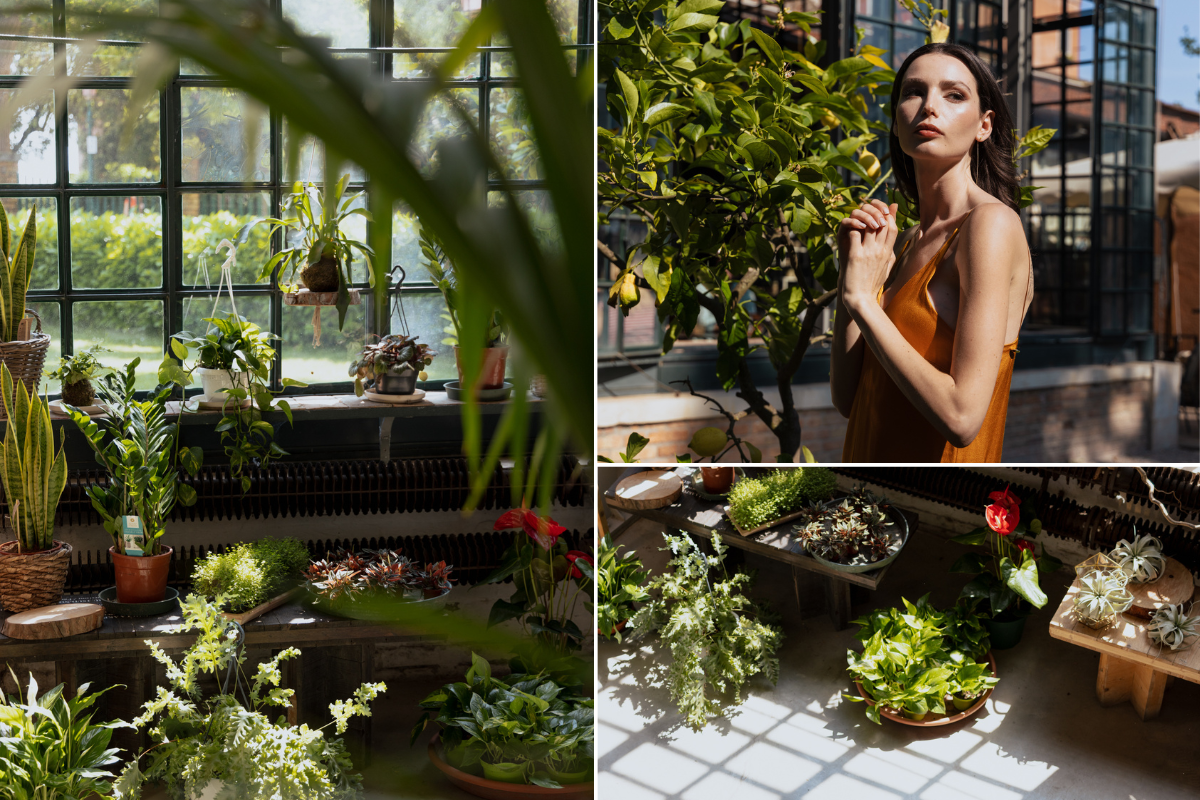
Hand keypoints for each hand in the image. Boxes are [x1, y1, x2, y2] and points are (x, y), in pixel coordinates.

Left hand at [839, 200, 897, 314]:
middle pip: (882, 223)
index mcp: (888, 253)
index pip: (892, 227)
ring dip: (862, 218)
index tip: (879, 211)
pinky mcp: (855, 256)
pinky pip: (854, 233)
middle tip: (866, 208)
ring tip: (856, 217)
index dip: (887, 216)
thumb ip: (889, 252)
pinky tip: (847, 229)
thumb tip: (892, 243)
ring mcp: (868, 253)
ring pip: (869, 225)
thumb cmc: (872, 284)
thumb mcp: (886, 267)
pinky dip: (851, 228)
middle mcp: (880, 251)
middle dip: (875, 212)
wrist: (861, 299)